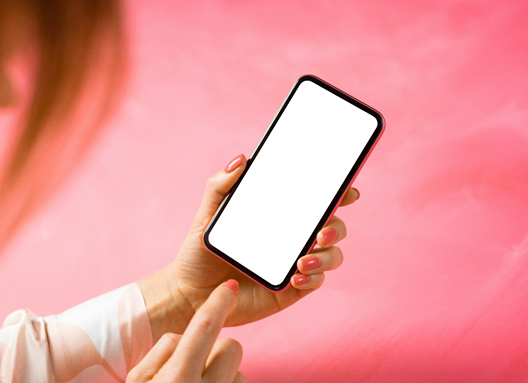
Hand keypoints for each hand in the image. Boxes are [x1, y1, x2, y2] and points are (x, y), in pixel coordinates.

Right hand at [126, 280, 245, 382]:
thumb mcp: (138, 378)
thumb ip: (164, 349)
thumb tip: (185, 335)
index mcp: (177, 378)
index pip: (205, 327)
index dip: (218, 302)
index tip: (230, 286)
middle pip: (231, 347)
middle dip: (217, 350)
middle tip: (196, 363)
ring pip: (239, 370)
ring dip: (223, 373)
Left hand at [139, 154, 359, 342]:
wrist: (190, 293)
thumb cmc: (199, 252)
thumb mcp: (207, 215)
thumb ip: (220, 185)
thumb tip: (241, 159)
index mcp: (278, 217)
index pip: (314, 202)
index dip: (336, 194)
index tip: (347, 190)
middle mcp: (291, 238)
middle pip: (332, 227)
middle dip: (336, 227)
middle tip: (322, 232)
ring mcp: (294, 263)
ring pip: (332, 255)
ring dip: (327, 256)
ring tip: (302, 261)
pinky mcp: (291, 289)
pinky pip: (316, 281)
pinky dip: (313, 277)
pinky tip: (296, 275)